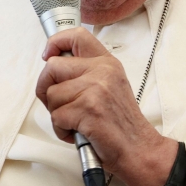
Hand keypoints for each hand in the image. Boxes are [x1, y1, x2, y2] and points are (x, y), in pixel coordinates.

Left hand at [35, 29, 185, 185]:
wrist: (139, 149)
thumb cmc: (121, 123)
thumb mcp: (110, 86)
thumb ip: (87, 73)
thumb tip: (54, 68)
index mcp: (107, 63)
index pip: (76, 36)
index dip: (55, 43)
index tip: (48, 55)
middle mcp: (102, 72)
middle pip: (52, 68)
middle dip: (47, 89)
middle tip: (59, 104)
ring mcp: (95, 90)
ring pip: (51, 95)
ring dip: (57, 114)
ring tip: (76, 122)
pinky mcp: (88, 110)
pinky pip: (56, 117)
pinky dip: (62, 130)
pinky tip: (78, 132)